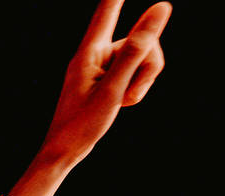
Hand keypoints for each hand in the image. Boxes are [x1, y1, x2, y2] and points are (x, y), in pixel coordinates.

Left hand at [40, 0, 171, 166]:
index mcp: (90, 51)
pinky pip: (134, 74)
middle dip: (146, 67)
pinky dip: (134, 89)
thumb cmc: (82, 124)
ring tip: (124, 102)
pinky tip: (121, 105)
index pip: (108, 8)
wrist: (65, 152)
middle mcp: (96, 54)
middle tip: (132, 95)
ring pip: (141, 59)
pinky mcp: (108, 79)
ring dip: (141, 81)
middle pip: (139, 41)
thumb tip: (160, 8)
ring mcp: (102, 67)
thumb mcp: (115, 87)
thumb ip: (137, 48)